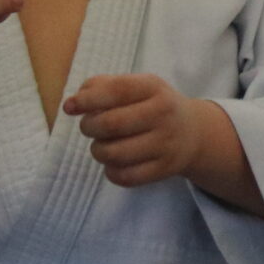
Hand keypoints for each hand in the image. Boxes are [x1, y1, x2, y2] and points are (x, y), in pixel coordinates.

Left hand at [65, 73, 209, 189]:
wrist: (193, 133)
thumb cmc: (152, 106)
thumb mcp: (137, 87)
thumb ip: (102, 86)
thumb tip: (71, 104)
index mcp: (155, 88)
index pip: (116, 90)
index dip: (87, 99)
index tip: (70, 107)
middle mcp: (164, 114)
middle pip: (111, 124)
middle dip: (88, 127)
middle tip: (89, 127)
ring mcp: (166, 143)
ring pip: (114, 154)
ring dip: (97, 150)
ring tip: (102, 145)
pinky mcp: (164, 169)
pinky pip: (124, 176)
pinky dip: (111, 171)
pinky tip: (115, 162)